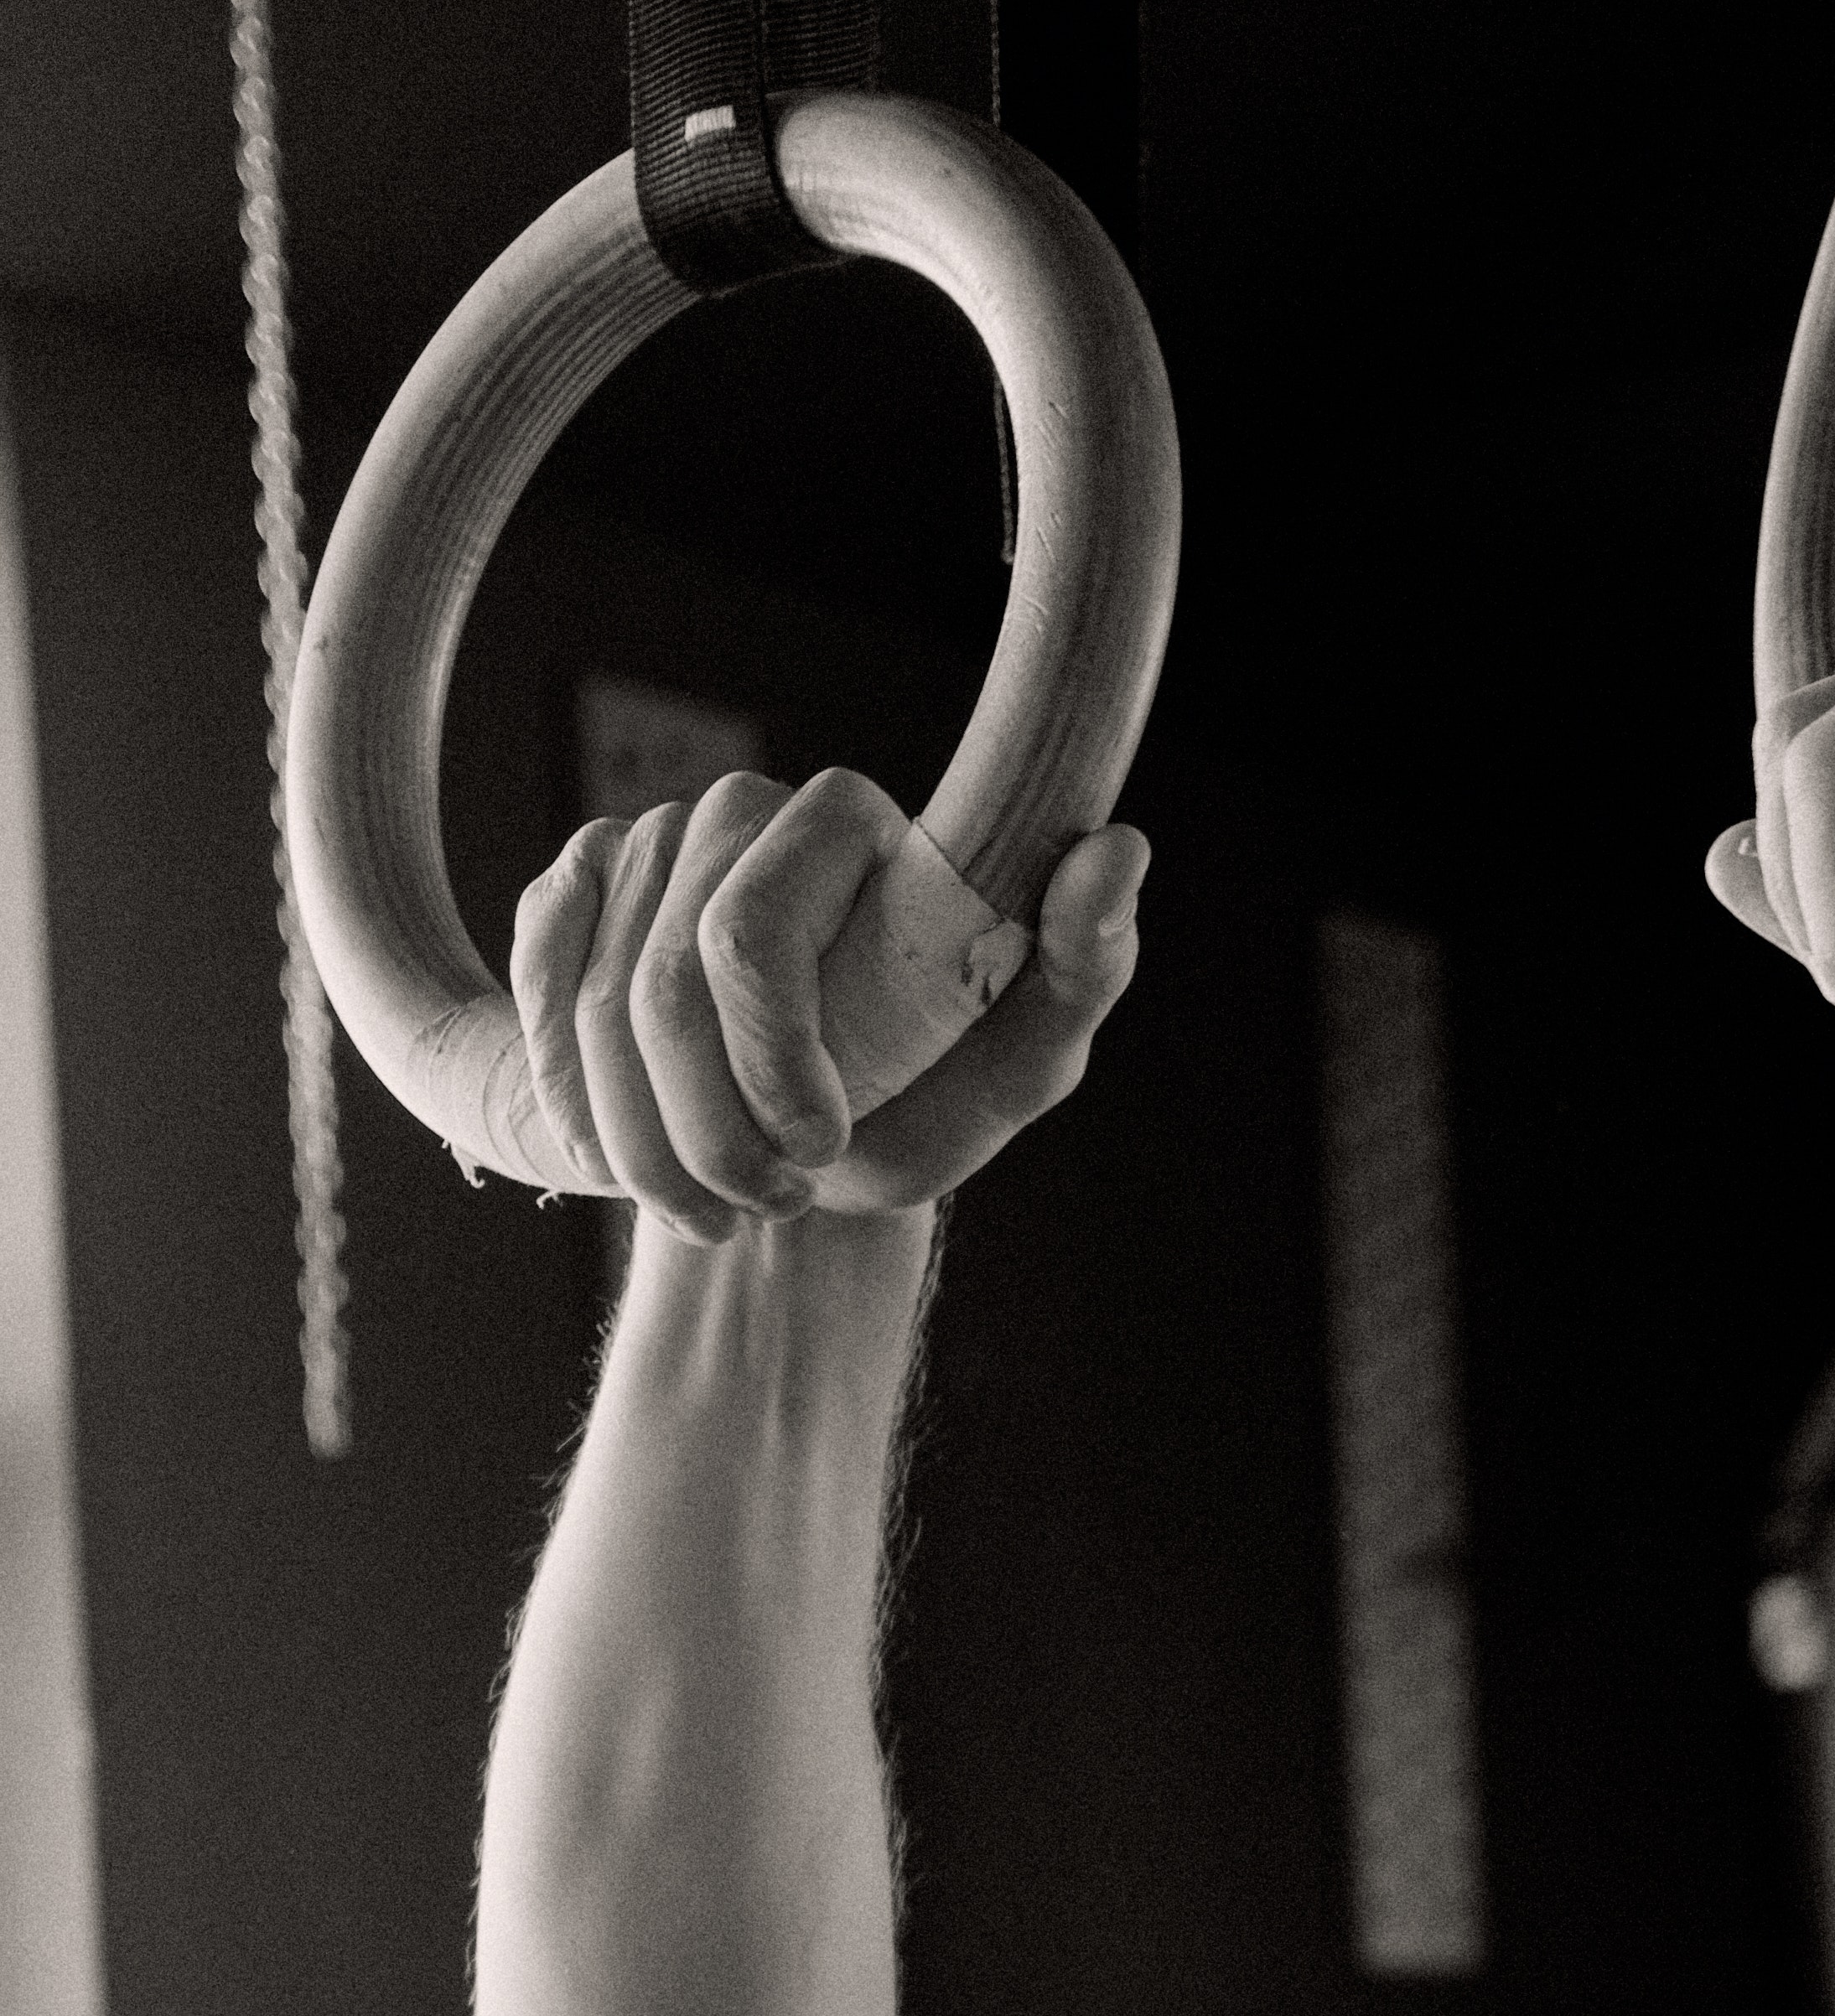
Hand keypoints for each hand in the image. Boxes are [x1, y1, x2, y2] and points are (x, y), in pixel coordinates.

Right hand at [510, 768, 1145, 1234]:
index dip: (768, 1065)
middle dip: (707, 1129)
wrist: (819, 1145)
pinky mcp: (573, 888)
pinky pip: (535, 992)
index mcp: (850, 820)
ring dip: (645, 1147)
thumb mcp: (1018, 1064)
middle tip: (770, 1205)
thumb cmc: (932, 1095)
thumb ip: (1081, 968)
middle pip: (661, 988)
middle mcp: (740, 809)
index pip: (747, 938)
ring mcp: (643, 841)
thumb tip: (1118, 852)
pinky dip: (574, 1100)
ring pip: (592, 1014)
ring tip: (717, 1206)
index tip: (822, 1150)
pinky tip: (626, 1154)